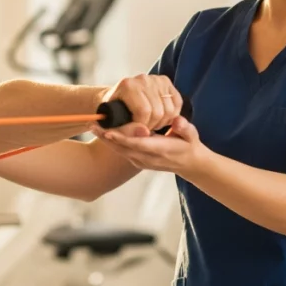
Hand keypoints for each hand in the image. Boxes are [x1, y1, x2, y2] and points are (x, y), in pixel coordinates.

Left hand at [91, 115, 210, 179]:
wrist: (190, 164)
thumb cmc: (189, 145)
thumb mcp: (192, 136)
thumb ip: (184, 128)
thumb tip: (178, 121)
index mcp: (160, 150)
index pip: (138, 144)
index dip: (123, 138)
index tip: (109, 131)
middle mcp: (148, 158)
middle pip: (123, 148)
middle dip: (107, 138)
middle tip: (93, 125)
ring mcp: (141, 161)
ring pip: (120, 150)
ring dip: (106, 140)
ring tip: (93, 127)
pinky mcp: (137, 160)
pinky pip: (121, 151)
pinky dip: (111, 142)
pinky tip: (102, 132)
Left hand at [101, 74, 183, 131]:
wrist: (116, 95)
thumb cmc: (112, 110)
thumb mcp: (113, 121)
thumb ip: (126, 129)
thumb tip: (145, 132)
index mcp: (128, 86)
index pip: (144, 111)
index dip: (142, 126)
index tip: (136, 130)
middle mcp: (143, 79)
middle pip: (158, 112)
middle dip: (152, 125)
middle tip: (145, 129)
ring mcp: (156, 79)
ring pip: (170, 109)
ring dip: (162, 122)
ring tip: (151, 124)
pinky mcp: (166, 81)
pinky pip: (177, 103)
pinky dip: (171, 115)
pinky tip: (160, 118)